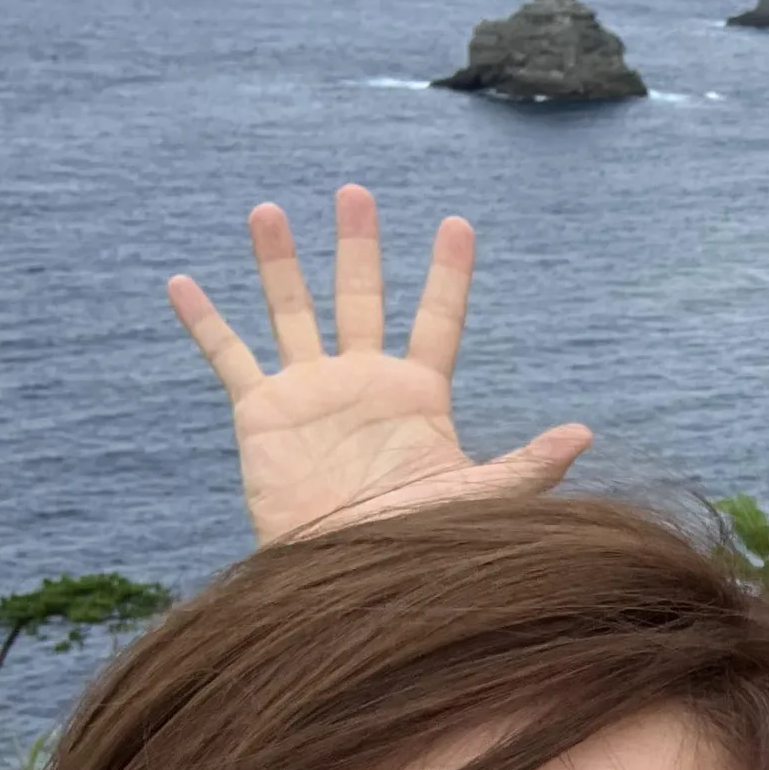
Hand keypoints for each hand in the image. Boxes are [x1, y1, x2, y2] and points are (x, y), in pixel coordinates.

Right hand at [168, 184, 590, 544]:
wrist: (350, 576)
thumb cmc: (419, 543)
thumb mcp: (480, 499)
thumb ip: (528, 464)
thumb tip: (585, 434)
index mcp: (418, 395)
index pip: (437, 320)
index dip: (448, 274)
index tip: (457, 224)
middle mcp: (363, 383)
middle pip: (360, 297)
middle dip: (358, 246)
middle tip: (356, 192)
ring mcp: (310, 393)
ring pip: (292, 311)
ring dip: (278, 263)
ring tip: (266, 211)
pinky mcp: (261, 413)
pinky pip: (229, 357)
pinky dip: (205, 322)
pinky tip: (182, 283)